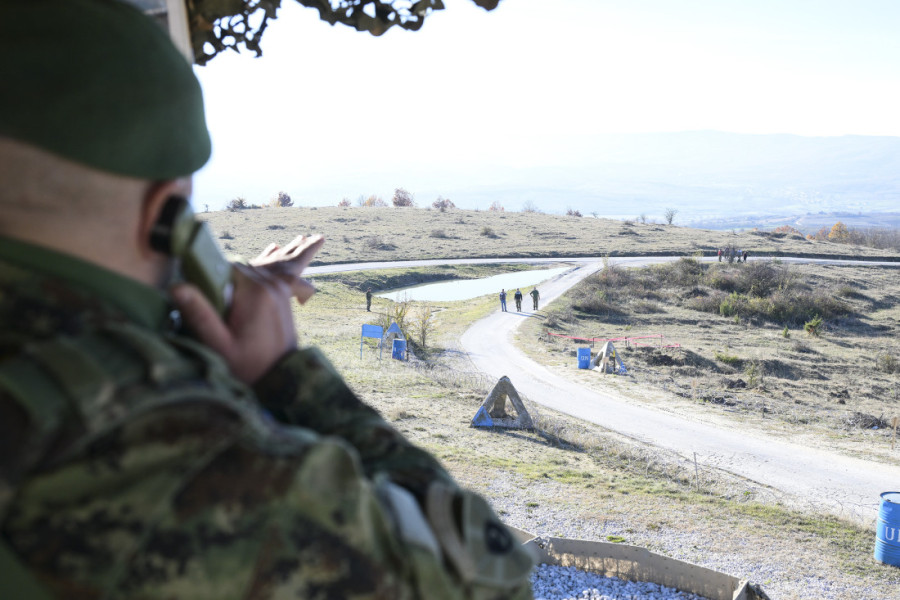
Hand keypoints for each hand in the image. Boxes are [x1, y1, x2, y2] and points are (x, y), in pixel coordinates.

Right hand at [171, 235, 323, 383]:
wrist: (281, 380)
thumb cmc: (248, 367)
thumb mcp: (219, 345)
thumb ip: (200, 315)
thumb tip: (176, 287)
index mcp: (255, 292)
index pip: (225, 266)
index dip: (209, 272)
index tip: (196, 279)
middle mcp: (271, 286)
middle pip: (243, 265)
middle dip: (229, 267)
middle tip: (232, 270)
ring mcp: (280, 290)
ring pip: (267, 264)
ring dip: (271, 255)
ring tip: (302, 236)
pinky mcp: (283, 297)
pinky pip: (281, 272)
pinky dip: (280, 261)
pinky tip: (280, 248)